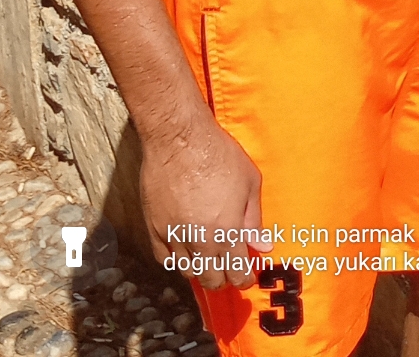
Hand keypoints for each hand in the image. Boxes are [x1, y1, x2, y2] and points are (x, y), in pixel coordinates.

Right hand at [140, 106, 261, 289]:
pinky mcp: (155, 227)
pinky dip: (175, 259)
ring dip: (200, 269)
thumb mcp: (249, 180)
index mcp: (228, 231)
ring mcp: (175, 236)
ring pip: (188, 272)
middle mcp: (201, 241)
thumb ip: (255, 218)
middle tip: (227, 266)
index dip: (244, 278)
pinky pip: (164, 259)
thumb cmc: (217, 152)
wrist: (178, 137)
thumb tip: (263, 246)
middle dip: (223, 278)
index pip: (238, 273)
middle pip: (212, 280)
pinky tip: (184, 248)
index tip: (246, 274)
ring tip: (207, 256)